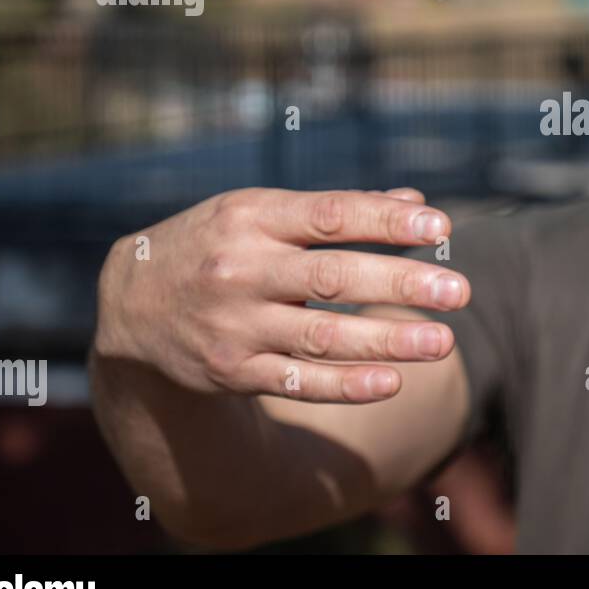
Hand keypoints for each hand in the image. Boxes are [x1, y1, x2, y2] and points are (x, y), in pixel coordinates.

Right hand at [94, 187, 469, 402]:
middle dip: (401, 284)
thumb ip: (337, 210)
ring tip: (442, 342)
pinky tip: (391, 381)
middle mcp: (241, 268)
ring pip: (322, 335)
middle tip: (459, 292)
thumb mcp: (262, 213)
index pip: (330, 214)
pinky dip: (344, 384)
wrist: (129, 306)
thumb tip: (417, 203)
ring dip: (387, 340)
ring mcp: (234, 323)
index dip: (387, 220)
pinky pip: (297, 382)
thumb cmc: (218, 244)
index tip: (441, 226)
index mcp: (253, 217)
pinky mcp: (232, 371)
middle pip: (333, 276)